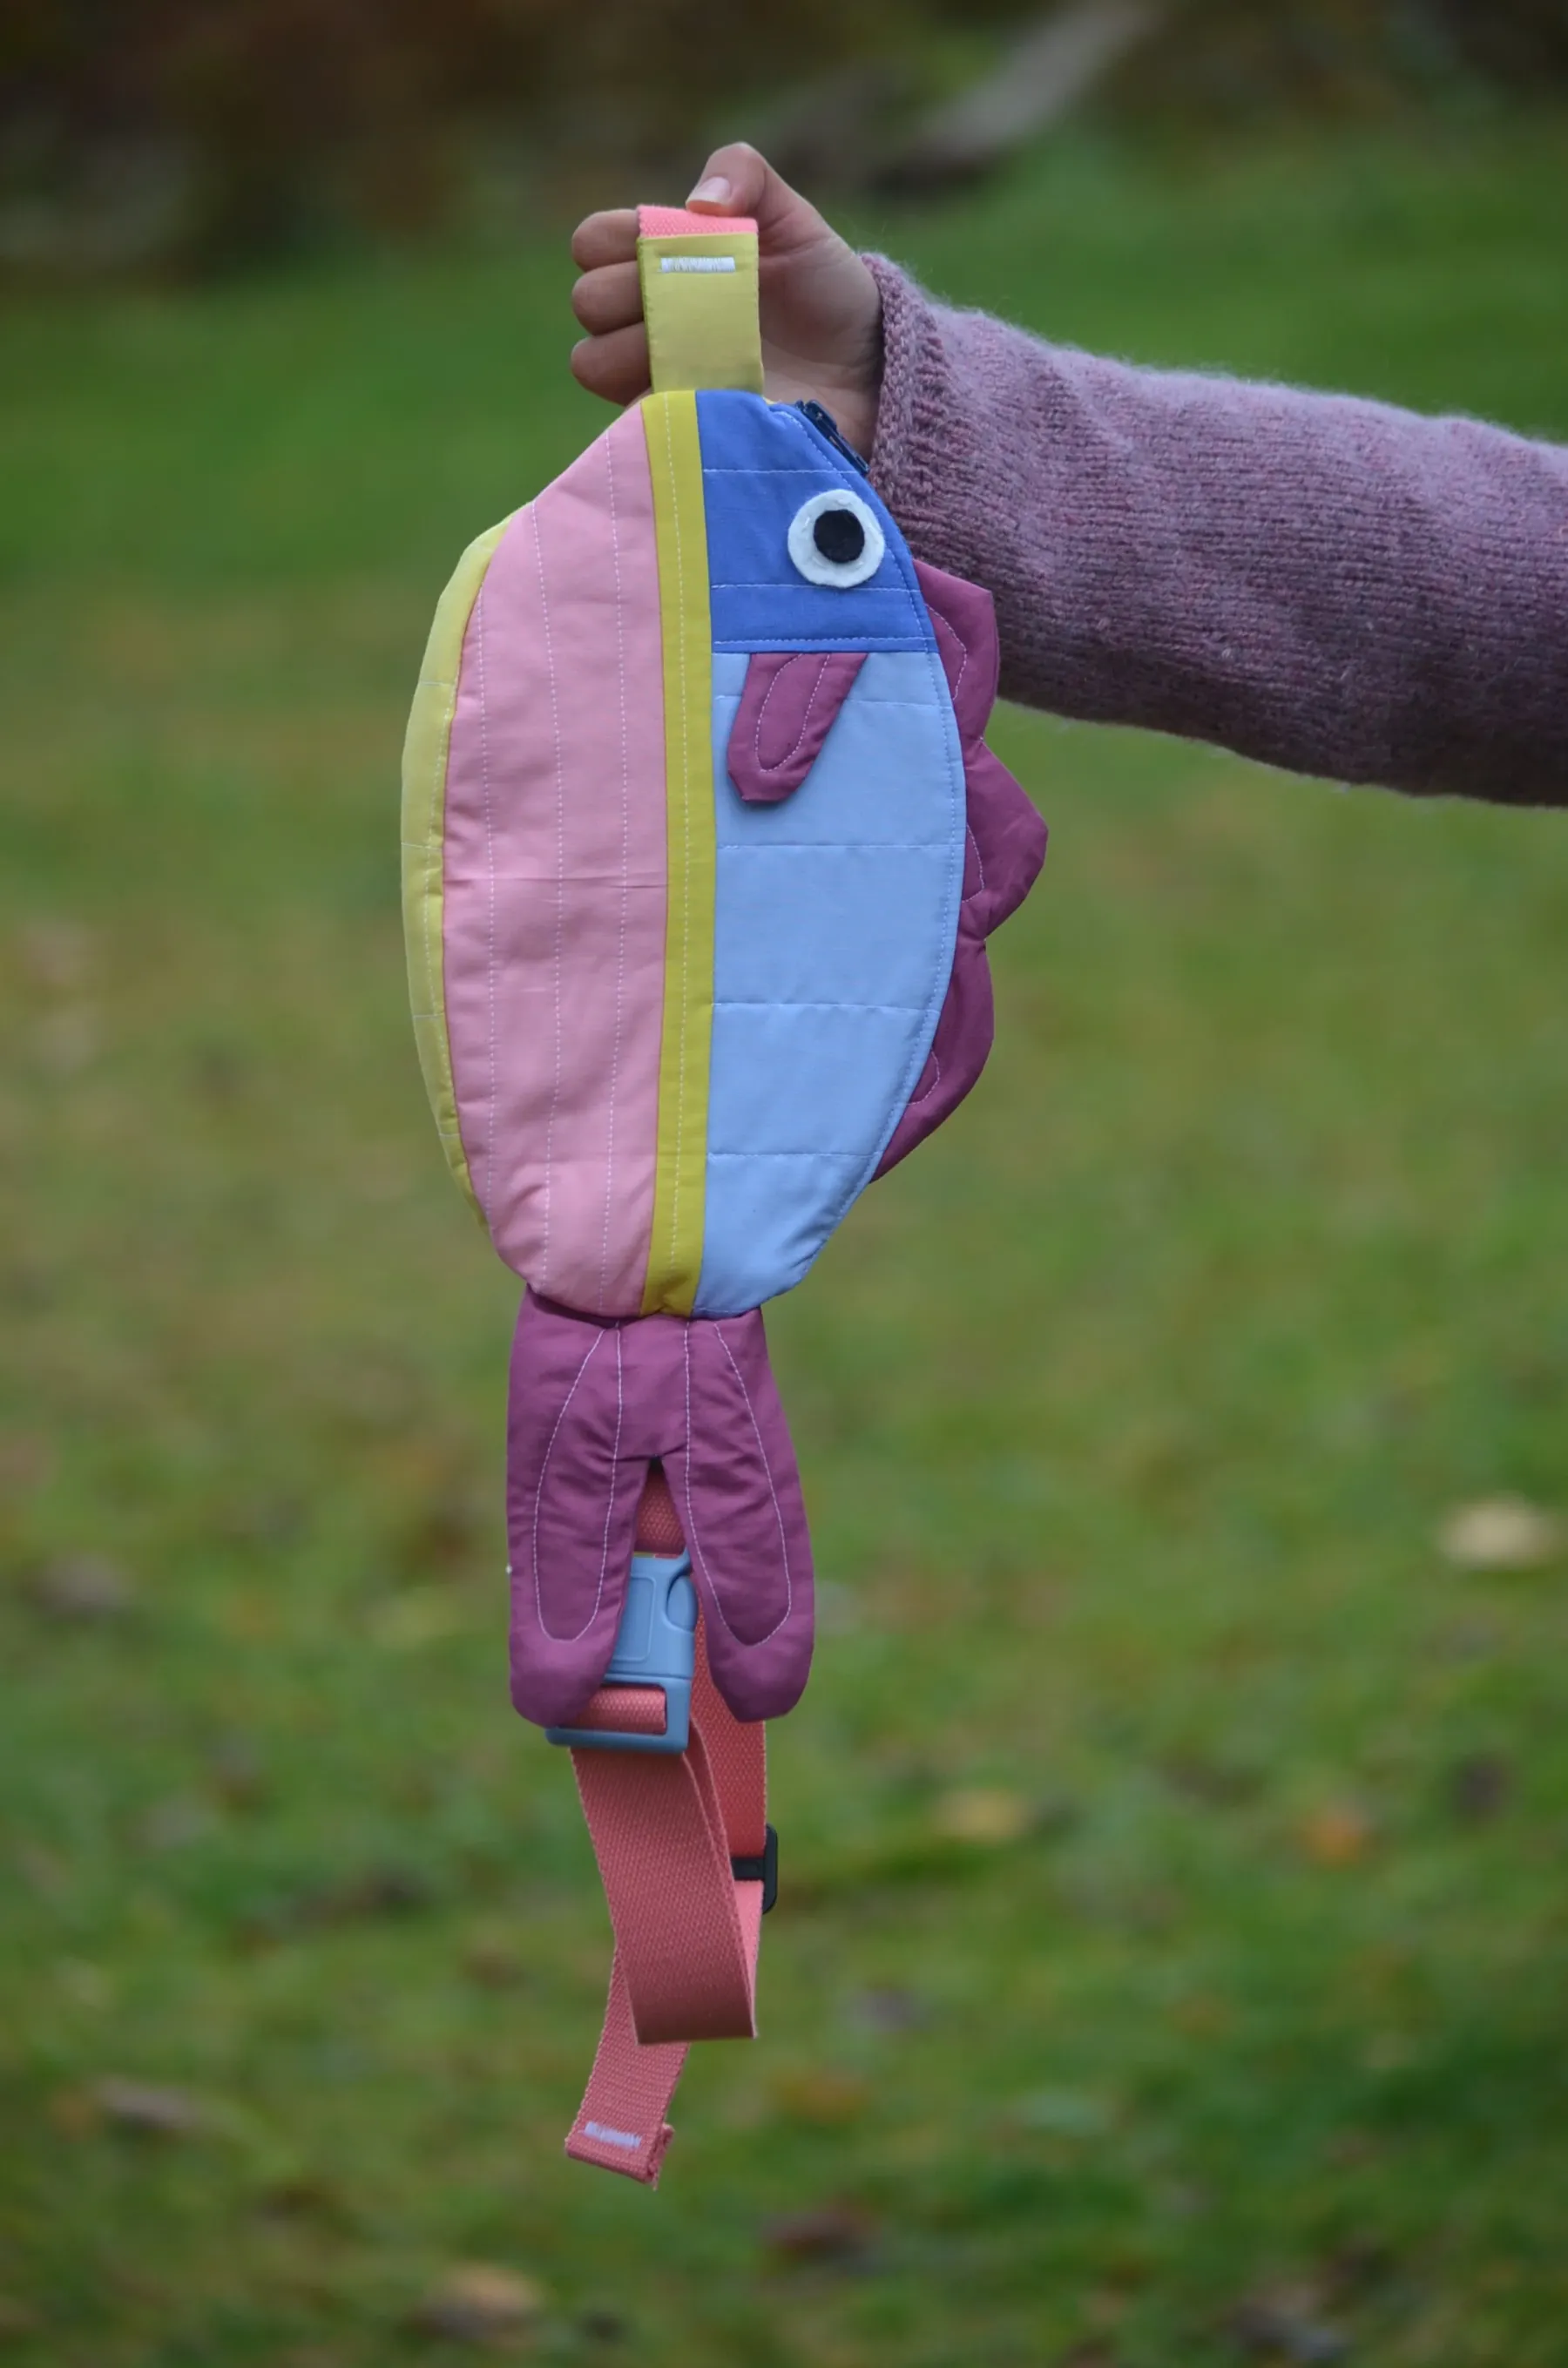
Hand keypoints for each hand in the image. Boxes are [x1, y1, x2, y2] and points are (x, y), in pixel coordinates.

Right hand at [569, 142, 883, 458]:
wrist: (864, 374)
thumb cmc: (825, 293)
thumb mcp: (795, 218)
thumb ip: (747, 175)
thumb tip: (699, 203)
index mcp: (660, 262)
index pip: (592, 242)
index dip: (614, 239)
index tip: (665, 244)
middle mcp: (647, 320)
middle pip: (587, 301)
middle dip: (628, 291)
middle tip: (690, 299)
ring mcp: (656, 378)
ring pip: (591, 361)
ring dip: (637, 347)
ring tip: (699, 347)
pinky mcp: (676, 430)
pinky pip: (630, 418)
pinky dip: (657, 399)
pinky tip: (707, 388)